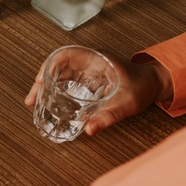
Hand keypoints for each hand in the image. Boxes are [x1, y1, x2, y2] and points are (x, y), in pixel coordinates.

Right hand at [24, 55, 172, 135]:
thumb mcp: (127, 104)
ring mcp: (86, 69)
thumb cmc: (143, 88)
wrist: (154, 84)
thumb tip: (89, 130)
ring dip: (45, 86)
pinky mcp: (87, 79)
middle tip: (31, 99)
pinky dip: (54, 90)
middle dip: (40, 81)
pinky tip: (49, 103)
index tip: (39, 82)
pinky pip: (65, 81)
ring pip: (58, 73)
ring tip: (34, 102)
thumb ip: (109, 117)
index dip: (48, 66)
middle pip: (56, 65)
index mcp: (96, 59)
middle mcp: (88, 61)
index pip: (65, 54)